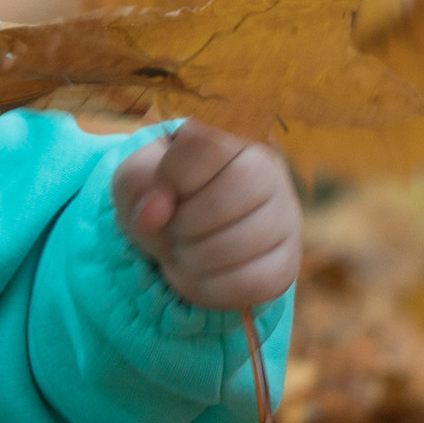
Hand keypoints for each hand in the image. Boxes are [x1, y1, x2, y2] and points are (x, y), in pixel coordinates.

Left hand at [110, 125, 300, 310]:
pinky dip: (211, 287)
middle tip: (173, 229)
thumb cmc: (160, 194)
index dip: (174, 175)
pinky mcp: (287, 262)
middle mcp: (268, 169)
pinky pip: (254, 283)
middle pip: (239, 187)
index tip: (160, 194)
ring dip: (195, 257)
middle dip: (188, 220)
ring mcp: (285, 217)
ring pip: (245, 241)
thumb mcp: (136, 178)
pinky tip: (198, 274)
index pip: (211, 142)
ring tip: (182, 252)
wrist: (182, 233)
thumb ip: (138, 182)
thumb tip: (155, 212)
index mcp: (227, 135)